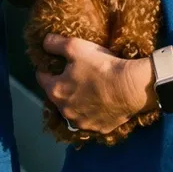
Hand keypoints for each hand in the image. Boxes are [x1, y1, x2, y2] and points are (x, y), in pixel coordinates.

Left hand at [36, 35, 154, 134]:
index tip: (55, 64)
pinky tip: (101, 102)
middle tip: (75, 75)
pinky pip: (90, 120)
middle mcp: (65, 111)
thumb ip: (55, 43)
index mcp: (56, 91)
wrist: (130, 88)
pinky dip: (92, 112)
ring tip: (88, 90)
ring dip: (76, 102)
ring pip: (73, 111)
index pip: (42, 78)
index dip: (48, 69)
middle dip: (62, 86)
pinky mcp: (98, 129)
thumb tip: (44, 42)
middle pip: (57, 96)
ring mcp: (82, 123)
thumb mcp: (75, 46)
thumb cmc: (101, 66)